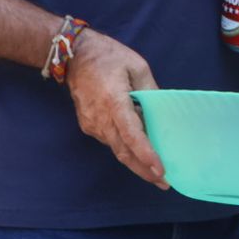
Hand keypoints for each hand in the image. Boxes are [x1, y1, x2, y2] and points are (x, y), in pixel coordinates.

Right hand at [64, 29, 168, 188]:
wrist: (73, 55)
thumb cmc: (109, 56)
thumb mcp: (137, 66)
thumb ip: (150, 91)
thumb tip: (161, 113)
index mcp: (114, 101)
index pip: (131, 135)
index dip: (146, 155)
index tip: (159, 171)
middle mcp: (101, 118)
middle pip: (124, 151)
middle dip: (144, 170)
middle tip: (164, 183)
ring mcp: (92, 124)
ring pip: (116, 149)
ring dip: (135, 162)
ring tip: (155, 171)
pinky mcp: (88, 125)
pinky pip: (109, 141)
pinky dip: (124, 148)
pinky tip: (138, 151)